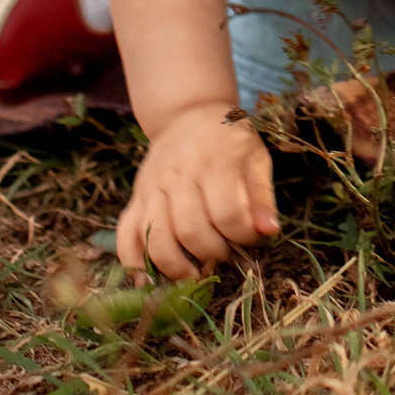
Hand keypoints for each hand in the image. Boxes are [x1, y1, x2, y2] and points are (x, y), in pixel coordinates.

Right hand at [117, 101, 278, 275]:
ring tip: (194, 274)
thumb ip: (262, 197)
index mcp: (214, 163)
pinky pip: (126, 235)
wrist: (188, 114)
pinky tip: (148, 281)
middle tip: (223, 256)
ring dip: (176, 267)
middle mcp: (179, 176)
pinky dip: (134, 263)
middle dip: (212, 254)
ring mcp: (152, 188)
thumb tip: (268, 232)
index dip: (243, 237)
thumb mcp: (255, 158)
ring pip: (156, 238)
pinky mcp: (136, 197)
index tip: (250, 238)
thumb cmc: (229, 140)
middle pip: (191, 231)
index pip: (228, 214)